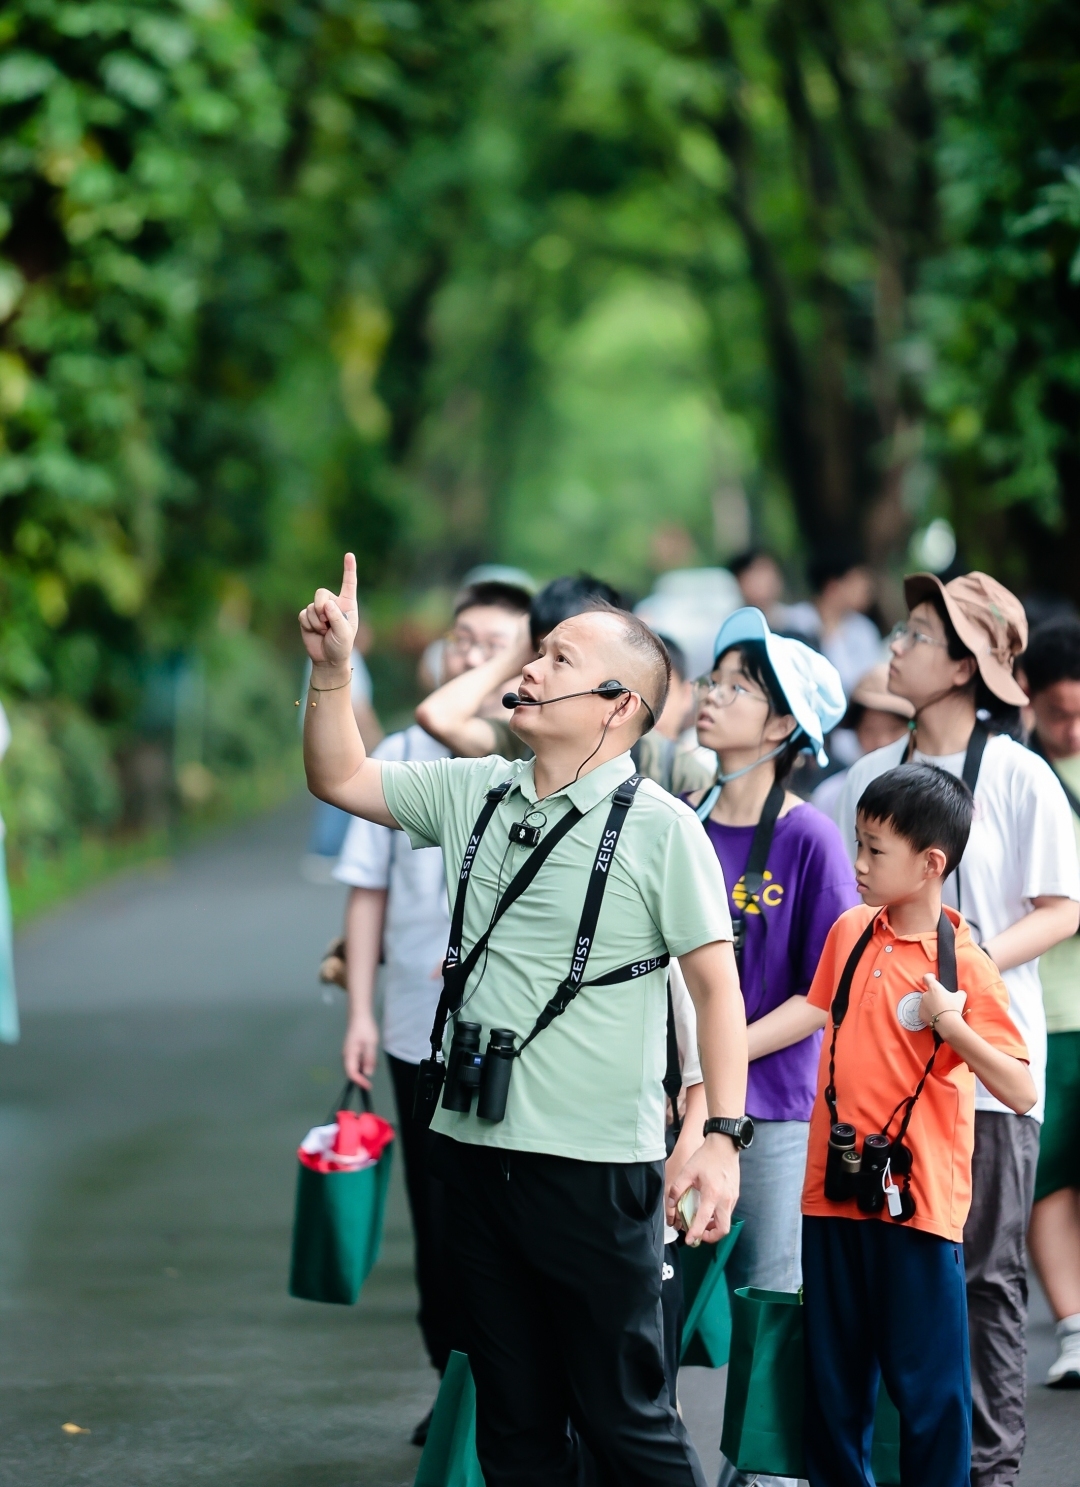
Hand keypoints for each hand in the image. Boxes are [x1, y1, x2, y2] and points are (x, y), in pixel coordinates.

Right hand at [299, 553, 359, 670]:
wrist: (327, 659)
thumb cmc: (341, 645)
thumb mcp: (344, 634)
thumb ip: (337, 618)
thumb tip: (326, 604)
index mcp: (347, 604)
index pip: (349, 583)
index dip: (349, 569)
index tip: (349, 555)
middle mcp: (333, 603)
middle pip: (321, 593)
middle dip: (322, 607)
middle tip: (327, 624)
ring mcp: (319, 609)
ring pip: (312, 606)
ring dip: (317, 622)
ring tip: (324, 632)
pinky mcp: (308, 617)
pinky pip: (304, 615)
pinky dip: (309, 625)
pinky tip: (315, 632)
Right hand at [343, 1010, 378, 1087]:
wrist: (359, 1015)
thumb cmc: (365, 1028)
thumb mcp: (370, 1044)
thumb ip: (369, 1059)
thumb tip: (368, 1074)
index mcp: (349, 1055)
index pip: (351, 1074)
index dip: (359, 1082)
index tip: (368, 1086)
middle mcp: (346, 1056)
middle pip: (351, 1072)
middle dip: (361, 1077)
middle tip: (371, 1078)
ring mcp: (348, 1053)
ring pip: (355, 1067)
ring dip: (363, 1069)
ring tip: (373, 1063)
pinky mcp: (352, 1050)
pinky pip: (357, 1061)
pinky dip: (364, 1063)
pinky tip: (371, 1057)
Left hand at [665, 1133, 739, 1246]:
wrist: (725, 1145)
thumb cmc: (706, 1157)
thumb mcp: (688, 1170)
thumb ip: (677, 1188)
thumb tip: (670, 1204)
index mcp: (712, 1194)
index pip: (704, 1221)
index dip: (696, 1234)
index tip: (689, 1241)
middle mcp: (725, 1200)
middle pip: (723, 1230)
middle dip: (710, 1237)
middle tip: (698, 1234)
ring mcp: (733, 1198)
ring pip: (726, 1222)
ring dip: (714, 1227)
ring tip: (701, 1222)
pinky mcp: (735, 1195)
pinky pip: (728, 1213)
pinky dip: (719, 1218)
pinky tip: (709, 1210)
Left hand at [919, 973, 966, 1031]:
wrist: (947, 1023)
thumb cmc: (953, 1007)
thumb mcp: (961, 996)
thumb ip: (958, 992)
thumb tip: (958, 993)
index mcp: (934, 988)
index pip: (927, 977)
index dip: (930, 977)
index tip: (934, 978)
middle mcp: (925, 994)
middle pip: (928, 992)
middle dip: (934, 995)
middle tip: (943, 1001)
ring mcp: (921, 1004)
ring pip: (926, 1002)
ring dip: (931, 1004)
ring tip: (940, 1011)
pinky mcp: (920, 1014)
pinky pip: (924, 1011)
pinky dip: (929, 1013)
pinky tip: (936, 1017)